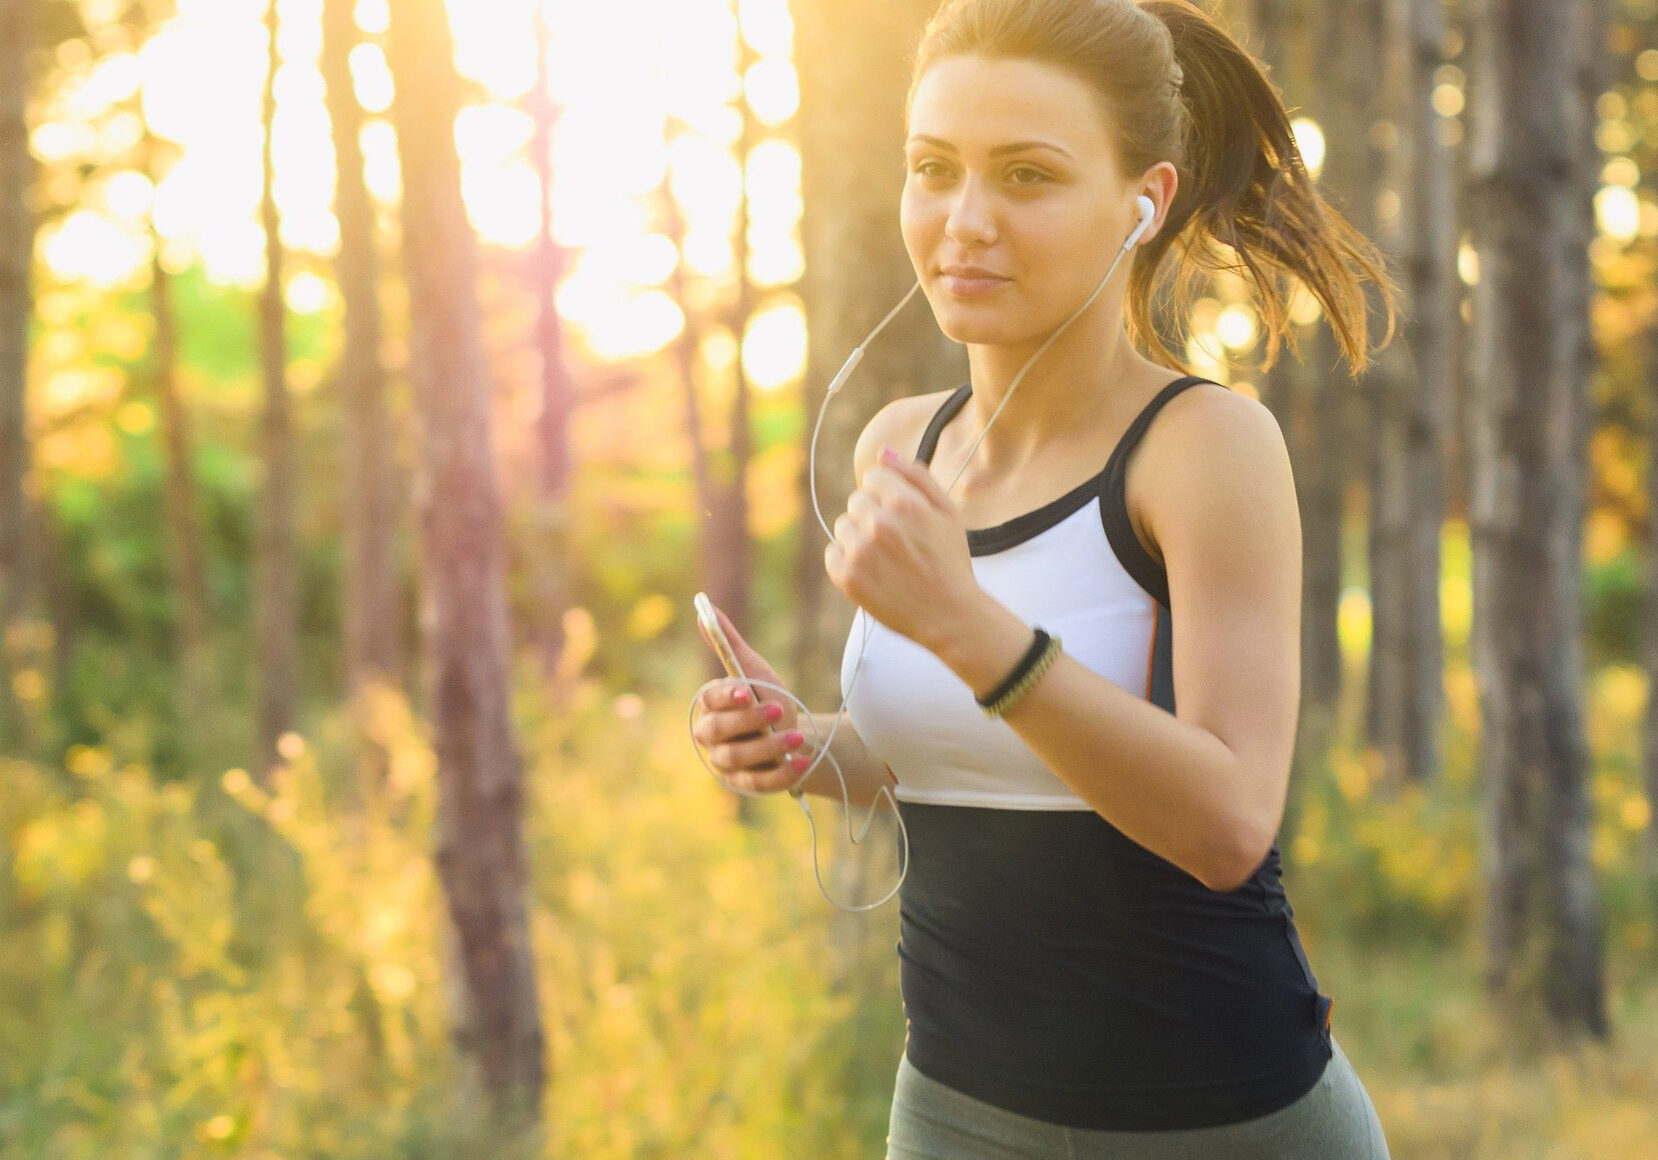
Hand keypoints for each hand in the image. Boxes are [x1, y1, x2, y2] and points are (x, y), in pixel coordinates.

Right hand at [693, 602, 813, 793]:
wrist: (796, 736)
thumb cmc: (769, 699)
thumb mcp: (755, 671)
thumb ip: (729, 645)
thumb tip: (704, 608)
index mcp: (711, 708)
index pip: (710, 702)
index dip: (726, 697)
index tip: (746, 690)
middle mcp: (712, 738)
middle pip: (718, 732)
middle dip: (748, 721)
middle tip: (778, 710)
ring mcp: (727, 764)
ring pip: (739, 758)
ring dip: (768, 747)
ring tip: (797, 737)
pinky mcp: (747, 785)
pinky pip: (759, 783)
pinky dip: (780, 774)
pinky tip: (801, 761)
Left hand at [824, 445, 979, 651]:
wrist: (950, 615)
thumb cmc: (950, 561)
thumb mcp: (947, 512)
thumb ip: (916, 476)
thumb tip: (883, 451)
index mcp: (905, 503)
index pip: (872, 477)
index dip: (887, 495)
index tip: (901, 516)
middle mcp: (880, 524)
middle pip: (856, 501)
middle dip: (873, 516)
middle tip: (897, 542)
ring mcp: (861, 552)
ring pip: (843, 526)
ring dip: (859, 538)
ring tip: (887, 559)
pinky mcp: (847, 578)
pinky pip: (832, 553)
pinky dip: (847, 561)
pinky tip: (873, 572)